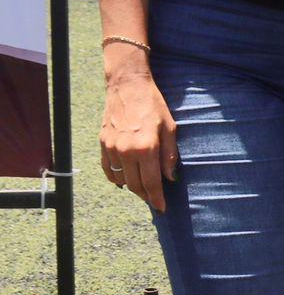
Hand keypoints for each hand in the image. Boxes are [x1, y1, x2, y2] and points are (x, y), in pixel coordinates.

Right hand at [100, 71, 177, 211]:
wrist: (127, 86)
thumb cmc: (154, 104)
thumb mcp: (170, 127)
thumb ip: (170, 154)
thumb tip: (170, 178)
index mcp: (146, 147)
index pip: (151, 182)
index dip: (157, 197)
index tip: (162, 207)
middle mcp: (126, 151)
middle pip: (134, 185)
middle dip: (146, 195)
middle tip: (154, 198)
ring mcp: (111, 148)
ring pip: (121, 179)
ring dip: (132, 186)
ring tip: (143, 187)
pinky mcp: (102, 144)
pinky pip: (108, 170)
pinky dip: (117, 177)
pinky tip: (126, 178)